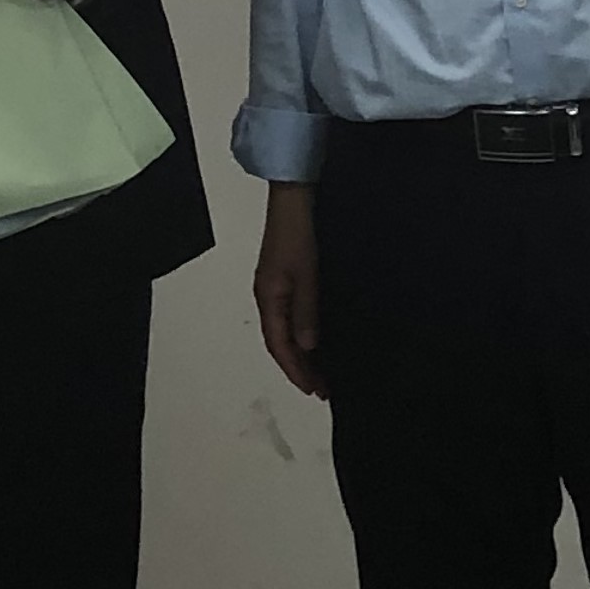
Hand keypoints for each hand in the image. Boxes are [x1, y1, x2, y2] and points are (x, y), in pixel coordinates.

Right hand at [253, 182, 326, 399]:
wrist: (293, 197)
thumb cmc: (299, 235)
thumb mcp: (305, 275)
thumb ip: (306, 311)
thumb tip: (307, 348)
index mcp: (267, 298)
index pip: (278, 345)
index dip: (295, 370)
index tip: (313, 391)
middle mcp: (268, 295)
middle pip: (280, 341)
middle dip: (299, 367)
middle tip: (322, 389)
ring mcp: (275, 285)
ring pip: (286, 330)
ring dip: (302, 352)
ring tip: (322, 371)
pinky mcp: (286, 276)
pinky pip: (292, 315)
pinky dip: (303, 333)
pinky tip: (318, 338)